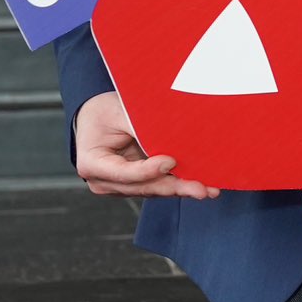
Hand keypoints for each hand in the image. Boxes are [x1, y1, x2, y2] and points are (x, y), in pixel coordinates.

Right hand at [73, 92, 218, 199]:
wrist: (96, 119)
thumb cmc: (105, 113)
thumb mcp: (118, 112)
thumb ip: (140, 127)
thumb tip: (171, 138)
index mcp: (92, 163)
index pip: (124, 173)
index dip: (149, 170)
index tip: (171, 161)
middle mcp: (104, 182)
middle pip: (143, 187)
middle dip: (174, 187)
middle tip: (200, 189)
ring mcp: (121, 186)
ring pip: (155, 190)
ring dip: (183, 189)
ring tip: (208, 189)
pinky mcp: (137, 184)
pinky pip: (160, 186)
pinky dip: (180, 185)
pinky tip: (202, 186)